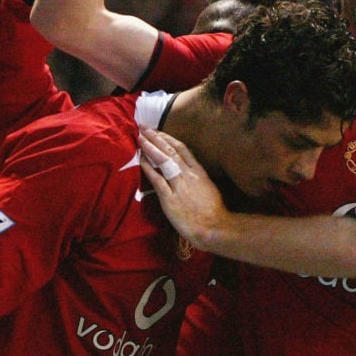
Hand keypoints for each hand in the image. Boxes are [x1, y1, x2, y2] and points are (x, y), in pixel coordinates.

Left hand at [138, 126, 227, 245]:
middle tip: (144, 128)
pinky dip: (148, 168)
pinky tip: (141, 159)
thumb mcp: (209, 188)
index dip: (169, 139)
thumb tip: (189, 173)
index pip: (183, 149)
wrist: (214, 227)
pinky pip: (157, 180)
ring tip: (140, 138)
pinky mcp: (170, 199)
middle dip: (157, 137)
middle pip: (171, 151)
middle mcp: (189, 175)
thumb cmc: (214, 212)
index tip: (159, 132)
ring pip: (163, 161)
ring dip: (150, 147)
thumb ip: (198, 179)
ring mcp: (179, 186)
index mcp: (199, 172)